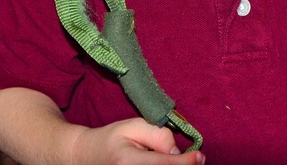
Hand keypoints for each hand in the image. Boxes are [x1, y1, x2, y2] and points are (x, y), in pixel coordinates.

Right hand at [70, 117, 204, 164]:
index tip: (200, 157)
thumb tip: (177, 150)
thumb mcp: (133, 126)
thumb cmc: (112, 139)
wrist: (85, 157)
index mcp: (128, 161)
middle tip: (194, 158)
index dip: (185, 162)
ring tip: (175, 160)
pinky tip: (167, 163)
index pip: (164, 164)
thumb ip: (157, 135)